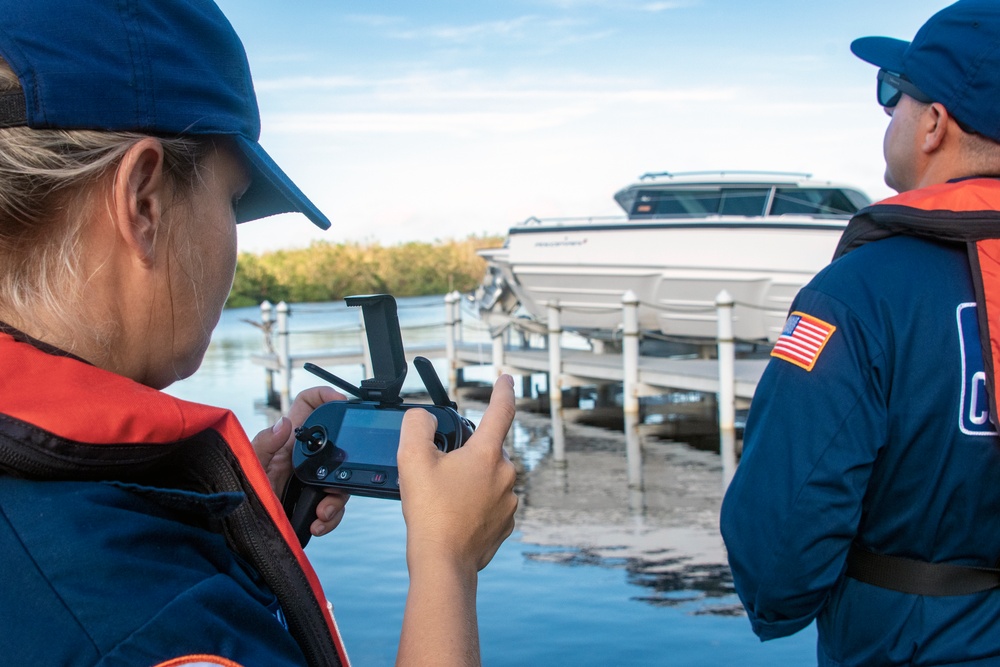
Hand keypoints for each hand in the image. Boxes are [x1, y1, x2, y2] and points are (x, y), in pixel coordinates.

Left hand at [251, 385, 350, 536]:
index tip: (341, 401)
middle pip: (335, 445)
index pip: (308, 406)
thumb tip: (283, 422)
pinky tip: (318, 524)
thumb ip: (264, 444)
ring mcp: (310, 480)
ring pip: (340, 478)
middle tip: (337, 479)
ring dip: (337, 499)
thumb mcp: (249, 468)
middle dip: (343, 459)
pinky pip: (334, 505)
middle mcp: (301, 457)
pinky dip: (332, 517)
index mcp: (286, 441)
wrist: (241, 536)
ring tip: (323, 514)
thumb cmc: (237, 498)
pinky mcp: (314, 502)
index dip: (324, 396)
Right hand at [397, 374, 517, 572]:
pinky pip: (489, 504)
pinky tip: (453, 517)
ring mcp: (509, 502)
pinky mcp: (505, 524)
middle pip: (485, 450)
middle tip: (438, 474)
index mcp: (487, 454)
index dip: (503, 390)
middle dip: (464, 455)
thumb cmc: (430, 512)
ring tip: (443, 501)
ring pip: (486, 479)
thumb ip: (417, 425)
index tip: (506, 379)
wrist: (443, 563)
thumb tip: (426, 418)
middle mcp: (505, 475)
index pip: (501, 411)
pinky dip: (473, 506)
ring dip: (468, 483)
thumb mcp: (412, 458)